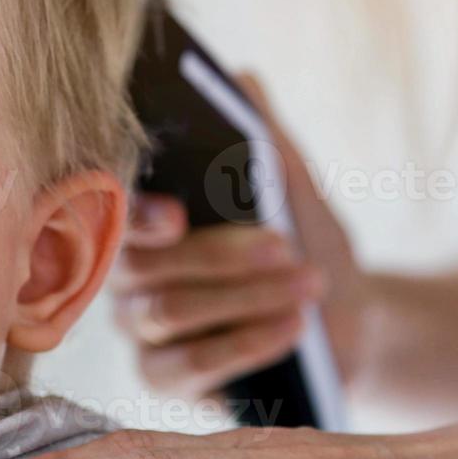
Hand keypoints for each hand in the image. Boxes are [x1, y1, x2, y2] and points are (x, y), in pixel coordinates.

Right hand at [110, 72, 363, 401]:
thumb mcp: (296, 192)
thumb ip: (267, 141)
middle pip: (142, 265)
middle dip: (218, 254)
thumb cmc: (306, 245)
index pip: (110, 208)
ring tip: (310, 283)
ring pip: (168, 312)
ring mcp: (140, 329)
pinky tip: (293, 326)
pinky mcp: (163, 378)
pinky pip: (188, 364)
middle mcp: (126, 272)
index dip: (133, 212)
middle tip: (283, 242)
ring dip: (245, 296)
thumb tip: (244, 80)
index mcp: (144, 216)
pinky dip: (246, 341)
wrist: (347, 321)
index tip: (177, 213)